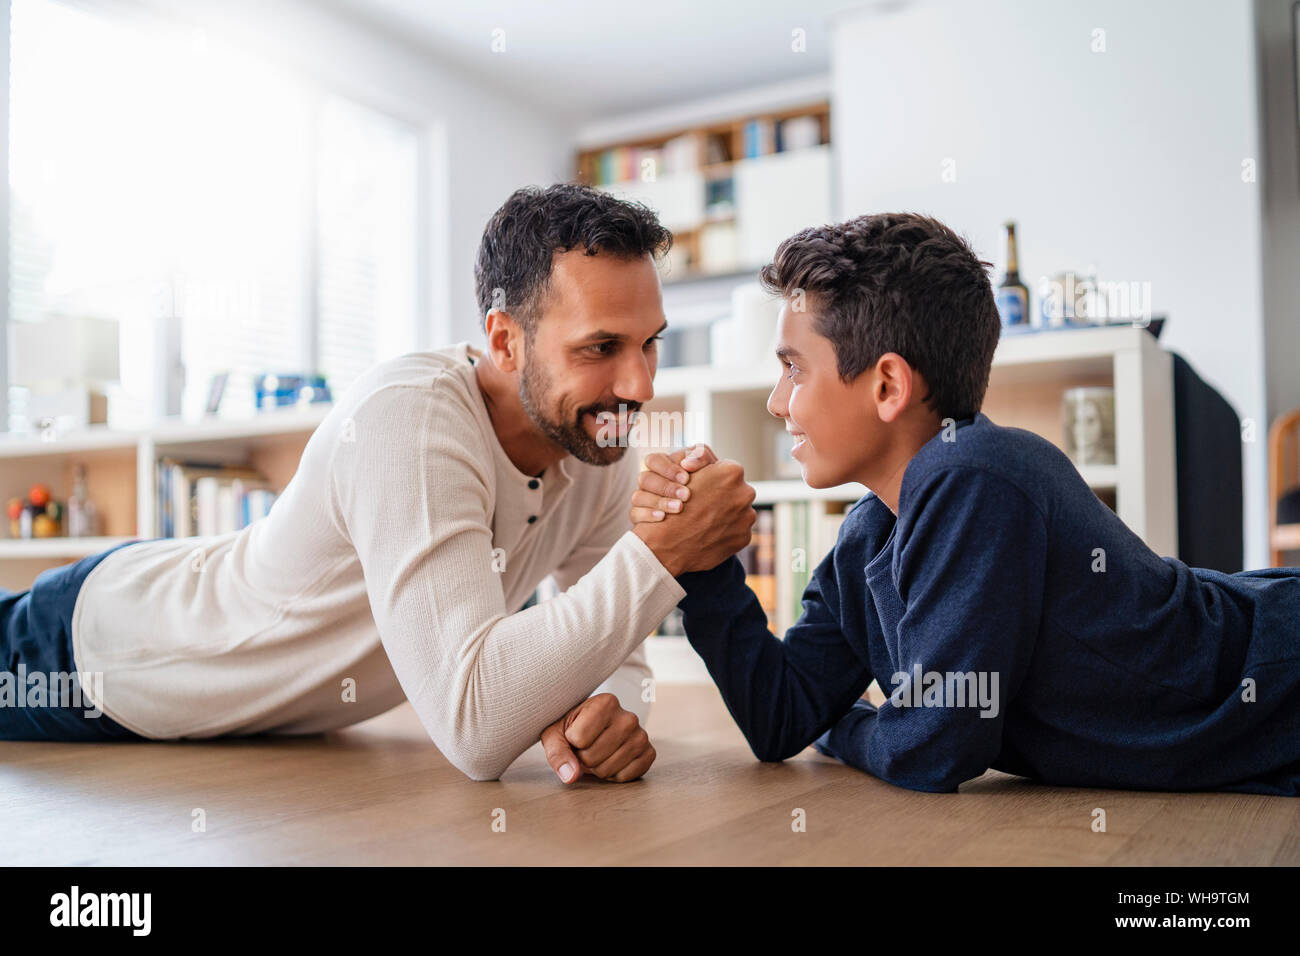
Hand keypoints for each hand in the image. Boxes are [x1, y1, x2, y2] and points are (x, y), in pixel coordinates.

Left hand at [539, 693, 655, 784]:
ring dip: (597, 768)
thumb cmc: (572, 729)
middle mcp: (628, 717)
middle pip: (592, 757)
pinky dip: (614, 775)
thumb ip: (557, 753)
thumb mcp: (556, 734)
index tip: (576, 734)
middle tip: (587, 747)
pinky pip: (625, 777)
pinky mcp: (649, 753)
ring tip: (599, 753)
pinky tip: (612, 759)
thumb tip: (570, 775)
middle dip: (583, 758)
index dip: (571, 743)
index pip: (578, 739)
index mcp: (605, 703)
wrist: (596, 728)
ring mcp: (641, 735)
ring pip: (607, 770)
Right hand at [629, 444, 718, 521]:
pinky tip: (663, 517)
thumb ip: (700, 456)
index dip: (667, 469)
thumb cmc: (708, 482)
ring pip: (638, 497)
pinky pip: (635, 514)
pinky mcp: (640, 516)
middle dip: (666, 487)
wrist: (711, 508)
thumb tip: (687, 463)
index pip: (653, 460)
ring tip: (678, 508)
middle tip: (685, 495)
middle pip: (644, 479)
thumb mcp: (709, 465)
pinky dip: (648, 515)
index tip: (686, 478)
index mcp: (660, 465)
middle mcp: (649, 480)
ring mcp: (642, 498)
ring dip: (659, 502)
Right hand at [632, 454, 755, 576]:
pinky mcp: (744, 537)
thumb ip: (702, 460)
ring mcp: (747, 517)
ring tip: (705, 521)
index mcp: (732, 472)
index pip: (727, 469)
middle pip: (736, 490)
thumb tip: (709, 459)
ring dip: (726, 514)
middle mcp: (745, 493)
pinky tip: (709, 533)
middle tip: (703, 504)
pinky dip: (726, 531)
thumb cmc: (671, 505)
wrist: (666, 546)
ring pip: (738, 510)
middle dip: (722, 495)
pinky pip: (737, 530)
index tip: (702, 487)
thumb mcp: (685, 473)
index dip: (712, 478)